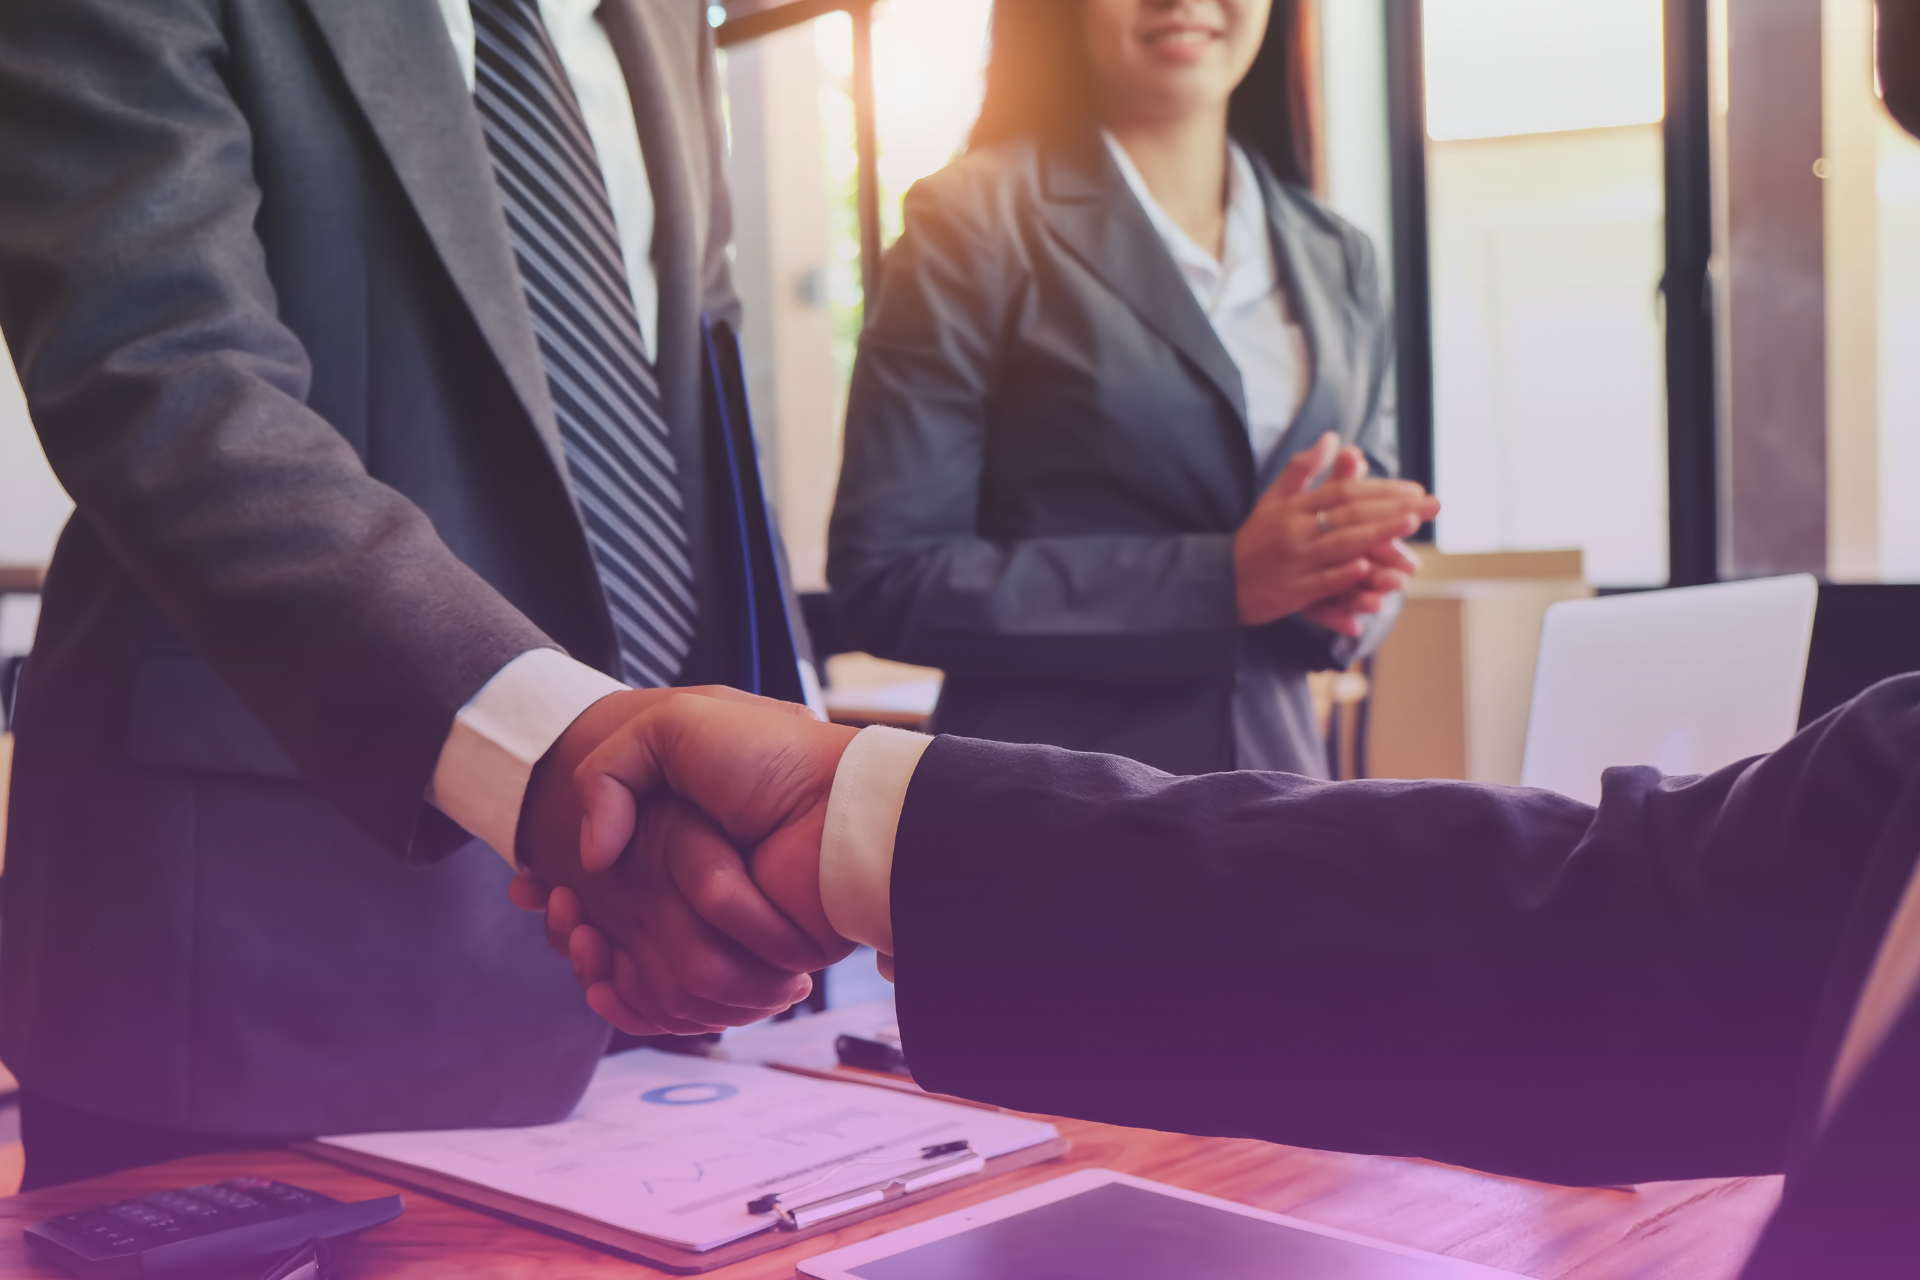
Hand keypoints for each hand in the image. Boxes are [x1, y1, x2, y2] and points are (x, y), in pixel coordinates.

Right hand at [511, 685, 833, 1033]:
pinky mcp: (749, 964)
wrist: (834, 805)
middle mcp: (699, 882)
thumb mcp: (672, 725)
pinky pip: (680, 999)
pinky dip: (638, 995)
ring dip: (599, 960)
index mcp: (681, 831)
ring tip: (582, 936)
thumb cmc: (768, 756)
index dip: (565, 892)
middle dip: (574, 927)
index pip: (608, 883)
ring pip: (641, 969)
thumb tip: (591, 858)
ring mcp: (724, 927)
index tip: (536, 890)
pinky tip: (604, 973)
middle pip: (617, 930)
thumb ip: (609, 771)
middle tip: (555, 911)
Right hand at [1233, 433, 1438, 627]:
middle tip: (1431, 505)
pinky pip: (1320, 583)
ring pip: (1339, 544)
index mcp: (1295, 508)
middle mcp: (1296, 531)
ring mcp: (1294, 562)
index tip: (1416, 490)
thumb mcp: (1273, 499)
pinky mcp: (1291, 592)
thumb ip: (1302, 469)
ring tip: (1408, 524)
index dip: (1381, 488)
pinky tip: (1366, 567)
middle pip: (1349, 514)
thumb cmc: (1255, 540)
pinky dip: (1341, 575)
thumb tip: (1332, 437)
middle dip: (1393, 508)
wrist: (1219, 581)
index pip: (1344, 492)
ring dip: (1376, 534)